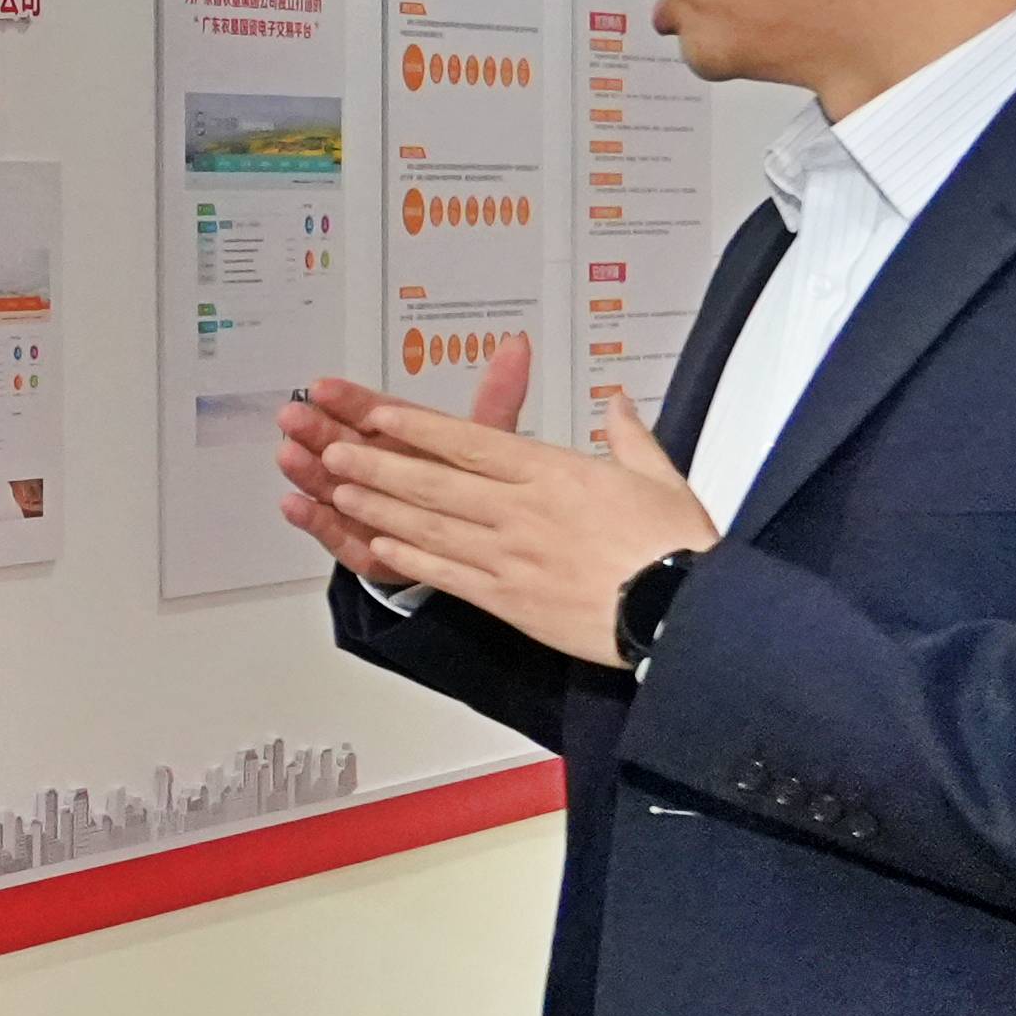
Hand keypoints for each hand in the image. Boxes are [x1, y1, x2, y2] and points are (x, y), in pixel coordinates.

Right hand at [273, 343, 529, 566]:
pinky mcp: (355, 541)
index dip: (347, 399)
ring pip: (328, 482)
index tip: (322, 386)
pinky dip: (312, 518)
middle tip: (293, 416)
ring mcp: (361, 502)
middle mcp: (375, 466)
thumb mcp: (489, 442)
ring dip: (306, 469)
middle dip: (315, 429)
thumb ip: (497, 396)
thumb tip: (518, 344)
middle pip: (341, 444)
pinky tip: (293, 505)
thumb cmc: (471, 486)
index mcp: (402, 437)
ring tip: (288, 456)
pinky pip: (331, 530)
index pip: (370, 411)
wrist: (463, 545)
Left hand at [310, 359, 716, 667]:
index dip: (417, 427)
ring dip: (379, 505)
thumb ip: (628, 435)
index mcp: (555, 473)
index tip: (377, 413)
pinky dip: (408, 558)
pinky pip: (446, 575)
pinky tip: (377, 545)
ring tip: (338, 488)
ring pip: (430, 526)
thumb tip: (616, 400)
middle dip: (378, 462)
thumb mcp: (659, 476)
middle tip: (332, 447)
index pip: (471, 443)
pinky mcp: (508, 601)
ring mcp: (510, 557)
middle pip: (435, 481)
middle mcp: (523, 511)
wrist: (683, 615)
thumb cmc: (676, 547)